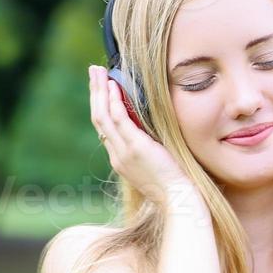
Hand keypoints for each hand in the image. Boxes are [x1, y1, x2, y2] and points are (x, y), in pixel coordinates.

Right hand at [88, 65, 195, 209]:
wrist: (179, 200)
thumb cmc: (174, 185)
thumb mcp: (157, 165)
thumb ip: (150, 148)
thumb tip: (154, 132)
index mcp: (121, 160)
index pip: (105, 128)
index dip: (102, 106)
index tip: (103, 89)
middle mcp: (117, 156)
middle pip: (98, 119)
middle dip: (95, 93)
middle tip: (93, 72)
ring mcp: (123, 152)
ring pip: (103, 116)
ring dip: (100, 91)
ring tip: (98, 71)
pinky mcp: (135, 148)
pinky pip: (119, 119)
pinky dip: (115, 101)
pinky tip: (114, 86)